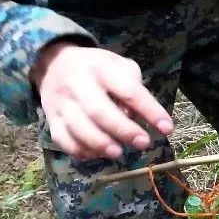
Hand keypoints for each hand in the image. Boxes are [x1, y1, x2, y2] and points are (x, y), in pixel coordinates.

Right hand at [31, 42, 173, 158]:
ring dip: (101, 144)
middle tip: (143, 143)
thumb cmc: (97, 68)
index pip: (129, 91)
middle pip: (99, 111)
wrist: (54, 64)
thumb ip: (133, 87)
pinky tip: (98, 154)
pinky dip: (81, 151)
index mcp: (101, 68)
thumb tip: (137, 116)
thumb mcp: (119, 66)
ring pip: (78, 128)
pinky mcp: (51, 119)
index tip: (167, 128)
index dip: (150, 111)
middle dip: (124, 130)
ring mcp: (61, 103)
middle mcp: (78, 84)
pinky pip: (63, 140)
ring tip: (119, 153)